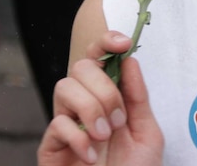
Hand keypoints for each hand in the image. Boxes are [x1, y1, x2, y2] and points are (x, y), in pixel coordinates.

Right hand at [37, 33, 163, 165]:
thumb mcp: (147, 133)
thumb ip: (138, 97)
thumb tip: (130, 59)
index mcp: (108, 97)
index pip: (98, 58)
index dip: (106, 42)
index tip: (123, 43)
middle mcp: (84, 106)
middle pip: (80, 67)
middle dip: (104, 88)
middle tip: (118, 119)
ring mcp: (66, 125)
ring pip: (64, 87)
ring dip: (91, 109)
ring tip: (105, 137)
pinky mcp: (50, 147)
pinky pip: (57, 123)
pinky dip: (79, 137)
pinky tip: (92, 156)